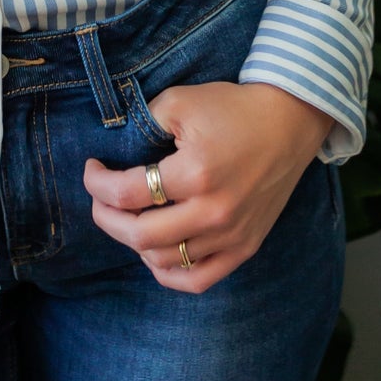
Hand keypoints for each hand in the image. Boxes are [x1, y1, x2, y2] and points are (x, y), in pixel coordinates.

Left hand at [82, 81, 332, 292]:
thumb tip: (113, 147)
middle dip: (106, 217)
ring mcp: (230, 235)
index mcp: (196, 173)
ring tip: (129, 217)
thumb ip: (143, 121)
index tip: (92, 169)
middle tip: (100, 198)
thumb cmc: (233, 109)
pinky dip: (168, 273)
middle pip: (139, 235)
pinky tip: (154, 252)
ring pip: (163, 260)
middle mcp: (213, 212)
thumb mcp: (182, 101)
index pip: (127, 194)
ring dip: (134, 242)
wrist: (288, 123)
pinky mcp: (244, 247)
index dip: (97, 184)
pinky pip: (198, 280)